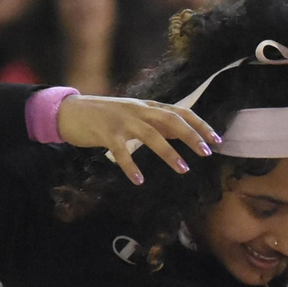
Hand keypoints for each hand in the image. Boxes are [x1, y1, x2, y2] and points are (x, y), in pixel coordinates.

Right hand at [57, 94, 221, 184]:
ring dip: (169, 153)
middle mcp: (138, 110)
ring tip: (183, 169)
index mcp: (147, 106)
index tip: (216, 140)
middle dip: (191, 136)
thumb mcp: (134, 115)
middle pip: (170, 120)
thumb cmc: (105, 116)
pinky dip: (131, 166)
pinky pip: (121, 151)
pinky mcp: (105, 132)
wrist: (71, 110)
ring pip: (150, 135)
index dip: (199, 125)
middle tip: (207, 153)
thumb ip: (156, 123)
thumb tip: (181, 134)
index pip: (180, 112)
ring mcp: (122, 120)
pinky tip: (139, 180)